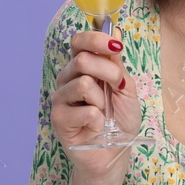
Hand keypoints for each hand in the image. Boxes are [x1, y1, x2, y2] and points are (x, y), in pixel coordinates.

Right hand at [51, 26, 141, 175]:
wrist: (115, 152)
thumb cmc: (119, 120)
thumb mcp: (125, 88)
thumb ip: (117, 63)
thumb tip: (115, 32)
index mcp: (83, 67)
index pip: (79, 42)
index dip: (96, 39)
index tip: (115, 46)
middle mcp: (68, 79)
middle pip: (82, 60)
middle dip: (108, 73)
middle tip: (116, 90)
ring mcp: (61, 98)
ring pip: (83, 84)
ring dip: (102, 101)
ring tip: (103, 113)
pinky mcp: (59, 118)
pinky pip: (84, 111)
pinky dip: (99, 120)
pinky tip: (96, 127)